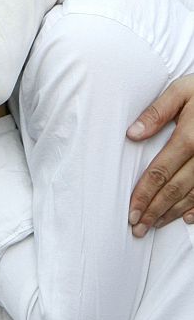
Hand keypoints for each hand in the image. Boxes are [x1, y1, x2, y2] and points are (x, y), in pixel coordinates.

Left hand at [127, 75, 193, 236]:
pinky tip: (186, 218)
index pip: (161, 172)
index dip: (145, 194)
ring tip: (154, 225)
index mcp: (190, 137)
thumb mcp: (180, 90)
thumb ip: (156, 112)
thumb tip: (132, 134)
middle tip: (137, 228)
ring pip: (193, 196)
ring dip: (172, 213)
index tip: (131, 211)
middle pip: (176, 190)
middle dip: (155, 211)